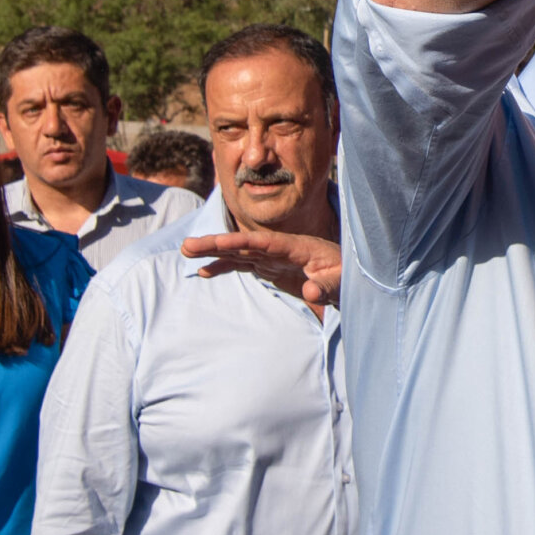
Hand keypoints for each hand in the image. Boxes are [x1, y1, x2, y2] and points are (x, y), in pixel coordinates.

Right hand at [181, 230, 344, 306]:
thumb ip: (327, 285)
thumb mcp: (341, 281)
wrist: (348, 276)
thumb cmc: (346, 276)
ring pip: (237, 253)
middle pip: (243, 245)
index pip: (262, 243)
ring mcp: (272, 258)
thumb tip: (311, 291)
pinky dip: (223, 266)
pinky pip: (242, 265)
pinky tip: (204, 270)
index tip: (217, 243)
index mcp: (294, 247)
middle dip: (216, 244)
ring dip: (213, 252)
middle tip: (187, 245)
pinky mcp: (269, 268)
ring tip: (186, 251)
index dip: (239, 243)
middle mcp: (278, 249)